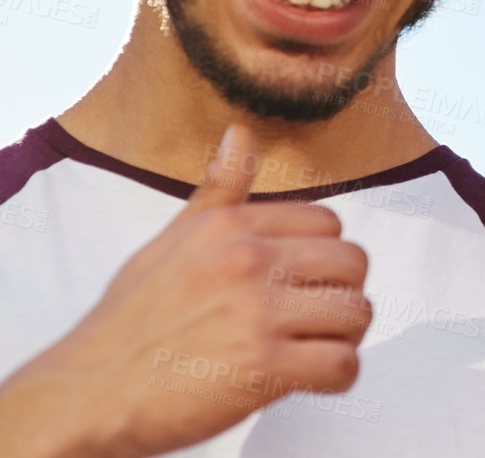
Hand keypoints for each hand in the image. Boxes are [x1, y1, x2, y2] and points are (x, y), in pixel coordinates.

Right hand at [0, 124, 371, 457]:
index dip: (323, 257)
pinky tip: (312, 380)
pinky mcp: (264, 366)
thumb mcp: (169, 241)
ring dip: (345, 337)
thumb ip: (218, 190)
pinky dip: (338, 376)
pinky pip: (342, 363)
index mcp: (230, 227)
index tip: (301, 284)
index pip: (327, 223)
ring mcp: (257, 313)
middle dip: (342, 293)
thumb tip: (241, 131)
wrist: (87, 394)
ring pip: (356, 311)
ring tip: (315, 348)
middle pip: (352, 263)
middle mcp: (247, 260)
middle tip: (315, 320)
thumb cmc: (130, 322)